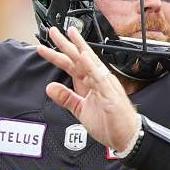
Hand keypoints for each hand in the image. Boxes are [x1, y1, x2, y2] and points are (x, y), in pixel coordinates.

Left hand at [36, 26, 140, 151]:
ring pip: (90, 62)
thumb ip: (66, 98)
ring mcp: (105, 84)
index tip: (43, 47)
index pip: (71, 65)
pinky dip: (91, 66)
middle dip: (66, 44)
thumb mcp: (81, 110)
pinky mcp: (110, 93)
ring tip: (69, 35)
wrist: (126, 137)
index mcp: (91, 82)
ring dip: (79, 47)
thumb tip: (50, 88)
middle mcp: (98, 79)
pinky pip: (99, 77)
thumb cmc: (109, 123)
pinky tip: (83, 56)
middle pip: (79, 58)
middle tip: (53, 31)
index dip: (57, 55)